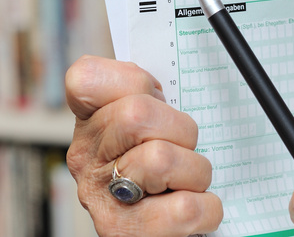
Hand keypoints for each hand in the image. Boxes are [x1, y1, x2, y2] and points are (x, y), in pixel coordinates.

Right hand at [65, 55, 222, 236]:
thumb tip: (194, 74)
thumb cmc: (165, 168)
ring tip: (189, 180)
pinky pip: (184, 208)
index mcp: (92, 120)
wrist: (160, 228)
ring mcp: (102, 198)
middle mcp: (86, 158)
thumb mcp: (155, 120)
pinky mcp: (124, 233)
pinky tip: (197, 207)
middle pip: (136, 114)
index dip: (132, 80)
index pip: (87, 78)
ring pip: (160, 159)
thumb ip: (156, 97)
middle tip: (184, 145)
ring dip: (195, 170)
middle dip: (180, 128)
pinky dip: (207, 208)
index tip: (157, 96)